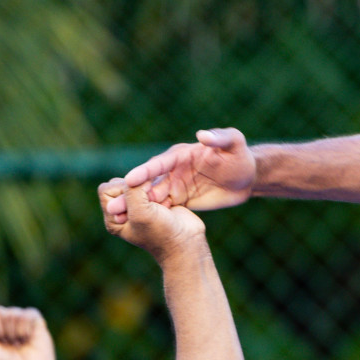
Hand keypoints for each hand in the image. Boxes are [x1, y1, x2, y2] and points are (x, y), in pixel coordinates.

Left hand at [99, 178, 206, 260]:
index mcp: (113, 217)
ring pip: (140, 181)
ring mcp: (141, 205)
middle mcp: (123, 211)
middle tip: (152, 204)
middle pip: (123, 182)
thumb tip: (136, 175)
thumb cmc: (161, 233)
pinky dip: (162, 189)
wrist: (187, 241)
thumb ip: (132, 191)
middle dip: (139, 188)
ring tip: (162, 206)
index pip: (106, 189)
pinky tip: (169, 204)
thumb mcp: (140, 213)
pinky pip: (154, 183)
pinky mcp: (156, 200)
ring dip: (153, 189)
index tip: (140, 204)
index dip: (122, 190)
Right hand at [106, 128, 255, 221]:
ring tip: (117, 218)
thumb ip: (220, 138)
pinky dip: (150, 214)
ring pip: (152, 196)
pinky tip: (135, 225)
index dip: (145, 171)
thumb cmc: (241, 156)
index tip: (129, 180)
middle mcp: (174, 169)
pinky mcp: (181, 198)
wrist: (247, 177)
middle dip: (131, 194)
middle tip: (112, 206)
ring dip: (135, 206)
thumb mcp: (235, 143)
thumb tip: (202, 134)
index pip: (160, 163)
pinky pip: (163, 207)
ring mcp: (176, 184)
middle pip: (149, 182)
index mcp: (182, 154)